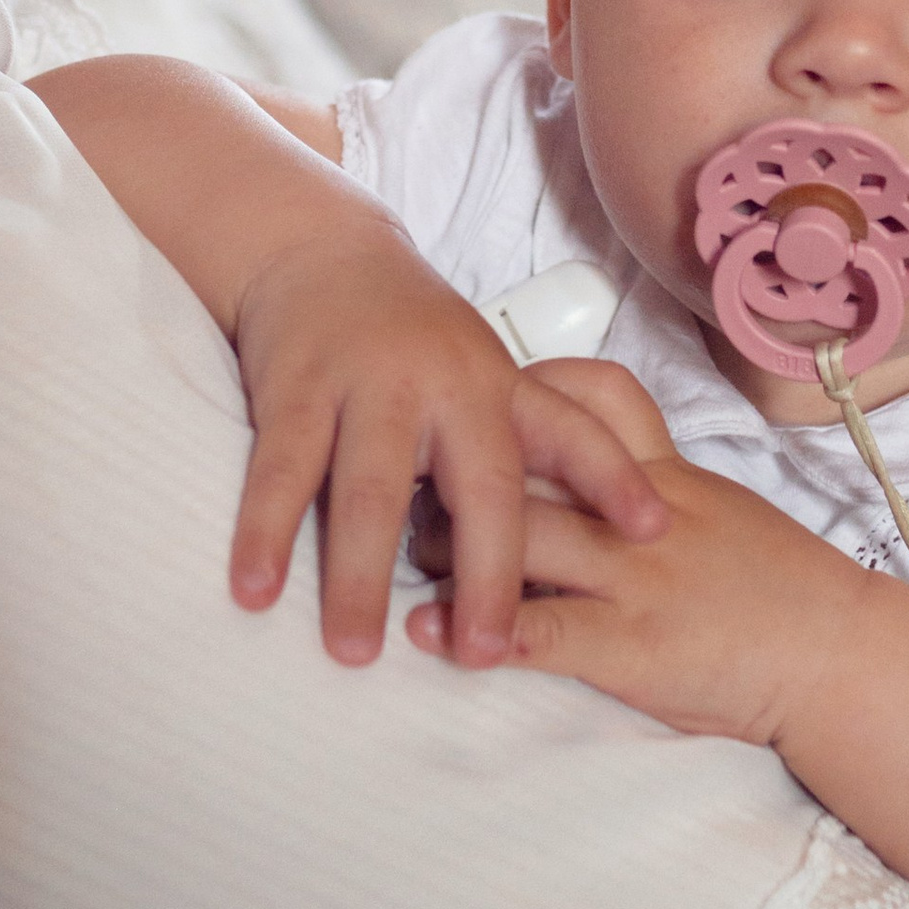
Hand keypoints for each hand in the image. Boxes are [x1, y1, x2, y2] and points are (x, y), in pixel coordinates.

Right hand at [226, 240, 665, 666]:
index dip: (616, 478)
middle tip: (483, 653)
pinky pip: (281, 470)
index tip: (654, 531)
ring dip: (358, 577)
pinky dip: (265, 533)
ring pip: (369, 492)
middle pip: (479, 489)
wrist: (322, 254)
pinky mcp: (297, 386)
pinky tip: (254, 590)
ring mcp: (371, 385)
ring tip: (353, 653)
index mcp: (500, 387)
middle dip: (487, 574)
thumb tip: (582, 546)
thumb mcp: (484, 377)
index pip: (572, 434)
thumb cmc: (417, 338)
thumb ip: (519, 446)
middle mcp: (448, 385)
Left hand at [404, 384, 885, 747]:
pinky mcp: (632, 645)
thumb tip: (592, 479)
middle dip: (461, 469)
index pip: (595, 397)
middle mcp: (645, 514)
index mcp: (668, 476)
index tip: (476, 392)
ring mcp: (637, 577)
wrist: (837, 657)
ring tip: (406, 559)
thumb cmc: (780, 588)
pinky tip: (429, 633)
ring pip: (522, 537)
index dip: (530, 385)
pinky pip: (541, 630)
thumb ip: (656, 488)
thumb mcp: (722, 510)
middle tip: (409, 483)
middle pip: (536, 462)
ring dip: (448, 547)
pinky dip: (475, 630)